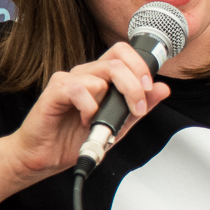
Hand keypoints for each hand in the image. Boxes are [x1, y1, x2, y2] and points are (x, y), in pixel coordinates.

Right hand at [5, 42, 172, 180]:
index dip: (141, 66)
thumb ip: (140, 107)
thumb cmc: (75, 138)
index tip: (149, 90)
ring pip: (102, 76)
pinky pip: (80, 89)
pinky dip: (89, 108)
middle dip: (135, 86)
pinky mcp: (55, 91)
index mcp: (100, 77)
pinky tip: (84, 120)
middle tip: (137, 109)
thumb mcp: (118, 126)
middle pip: (118, 61)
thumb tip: (163, 89)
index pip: (123, 53)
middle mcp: (85, 74)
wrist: (45, 156)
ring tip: (99, 121)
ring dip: (109, 103)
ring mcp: (68, 80)